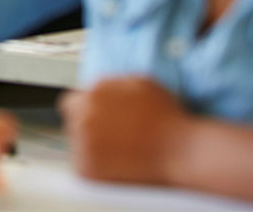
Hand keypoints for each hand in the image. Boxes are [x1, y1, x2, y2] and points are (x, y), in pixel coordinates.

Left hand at [59, 76, 189, 184]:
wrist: (181, 150)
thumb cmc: (165, 117)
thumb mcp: (137, 83)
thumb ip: (109, 84)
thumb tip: (95, 89)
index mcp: (92, 95)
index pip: (71, 102)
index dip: (85, 109)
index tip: (96, 118)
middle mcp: (83, 118)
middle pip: (74, 122)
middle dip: (90, 126)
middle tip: (114, 135)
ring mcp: (83, 145)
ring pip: (77, 143)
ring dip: (92, 145)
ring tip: (121, 149)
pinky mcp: (88, 169)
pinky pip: (84, 165)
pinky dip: (97, 165)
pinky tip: (120, 161)